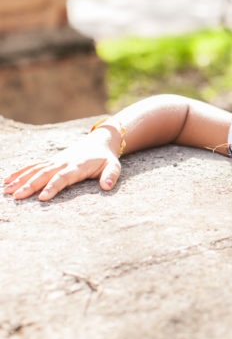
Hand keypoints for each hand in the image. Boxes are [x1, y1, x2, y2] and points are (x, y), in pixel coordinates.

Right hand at [3, 129, 121, 201]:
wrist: (99, 141)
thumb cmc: (106, 158)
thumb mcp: (114, 166)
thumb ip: (111, 176)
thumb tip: (107, 187)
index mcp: (78, 166)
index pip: (63, 177)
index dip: (53, 187)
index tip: (43, 197)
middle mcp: (64, 162)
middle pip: (45, 174)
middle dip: (30, 185)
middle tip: (17, 196)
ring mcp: (55, 161)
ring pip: (36, 170)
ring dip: (21, 179)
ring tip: (7, 190)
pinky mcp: (51, 160)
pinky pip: (34, 166)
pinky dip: (21, 172)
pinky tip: (8, 180)